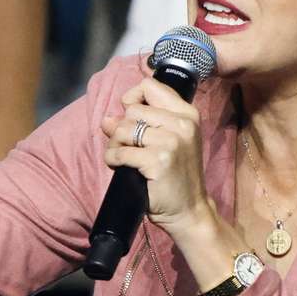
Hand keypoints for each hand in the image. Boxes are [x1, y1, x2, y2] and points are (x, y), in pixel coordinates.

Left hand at [99, 77, 213, 235]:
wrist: (189, 210)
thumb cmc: (176, 176)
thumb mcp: (166, 144)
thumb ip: (139, 125)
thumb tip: (107, 119)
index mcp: (187, 114)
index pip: (150, 85)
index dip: (133, 98)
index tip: (132, 118)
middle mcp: (182, 124)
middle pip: (132, 109)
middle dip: (122, 128)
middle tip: (127, 146)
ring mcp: (171, 142)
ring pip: (124, 129)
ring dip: (115, 144)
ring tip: (122, 158)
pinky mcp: (158, 160)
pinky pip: (121, 152)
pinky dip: (113, 159)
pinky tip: (118, 166)